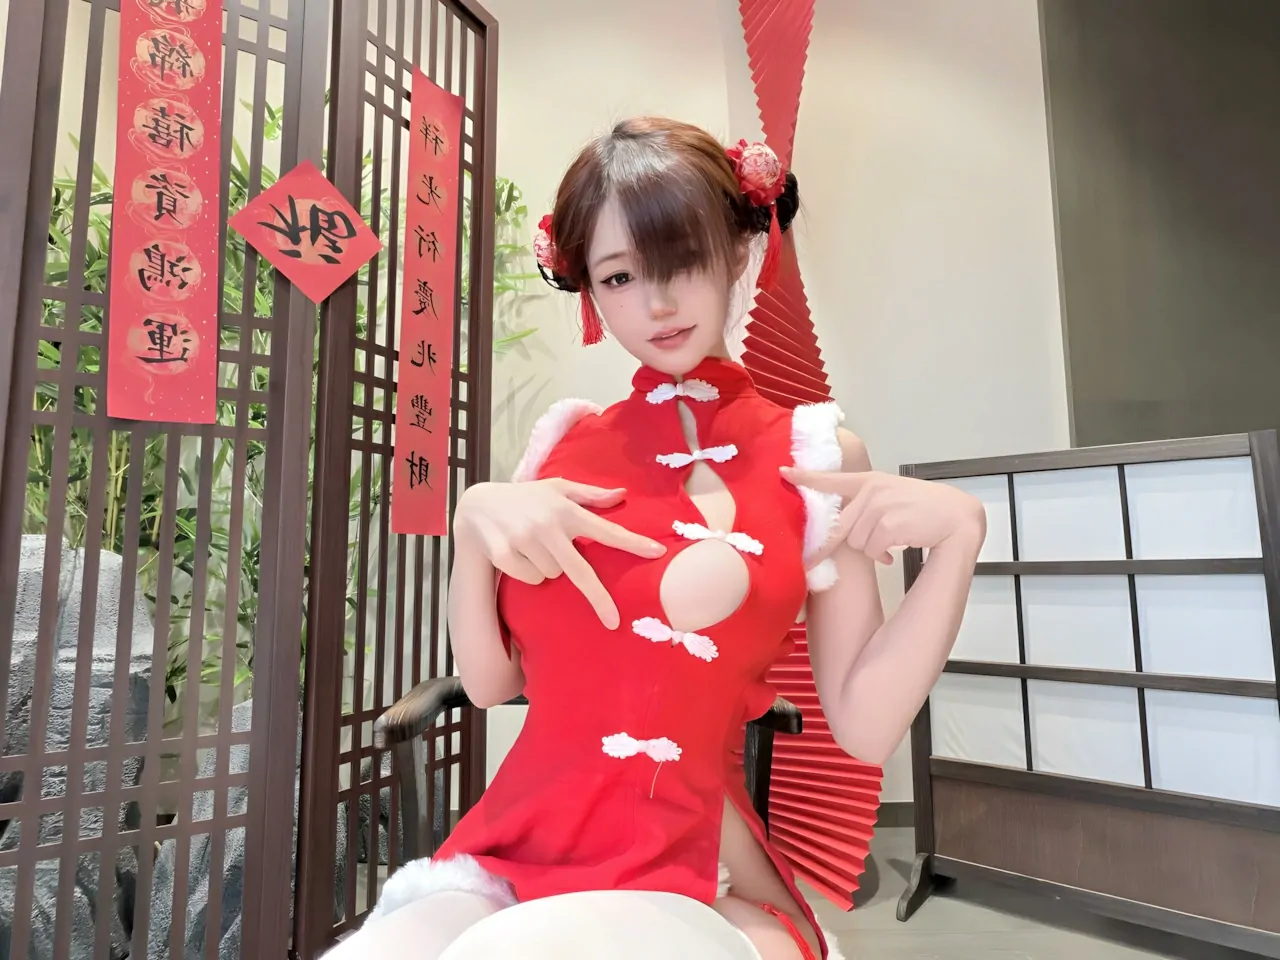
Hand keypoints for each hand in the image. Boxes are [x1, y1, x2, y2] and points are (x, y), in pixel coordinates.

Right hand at [454, 479, 665, 629]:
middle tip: (613, 620)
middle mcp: (548, 525)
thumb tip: (623, 494)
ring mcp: (524, 540)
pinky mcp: (504, 554)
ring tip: (535, 547)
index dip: (632, 542)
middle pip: (580, 571)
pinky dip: (528, 573)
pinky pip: (530, 579)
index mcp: (566, 509)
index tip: (656, 552)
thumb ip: (591, 494)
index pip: (606, 530)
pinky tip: (518, 554)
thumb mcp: (557, 489)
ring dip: (548, 568)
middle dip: (598, 597)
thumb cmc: (526, 498)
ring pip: (551, 575)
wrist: (478, 504)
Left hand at [781, 467, 985, 565]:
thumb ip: (867, 508)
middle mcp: (872, 491)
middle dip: (826, 547)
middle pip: (837, 526)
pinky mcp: (889, 525)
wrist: (957, 516)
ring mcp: (880, 506)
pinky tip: (898, 548)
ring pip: (856, 542)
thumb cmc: (926, 508)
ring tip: (894, 540)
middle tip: (813, 561)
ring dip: (872, 549)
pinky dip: (883, 556)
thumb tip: (848, 536)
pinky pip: (872, 551)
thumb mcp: (893, 496)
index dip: (806, 477)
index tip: (783, 472)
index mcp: (870, 481)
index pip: (832, 479)